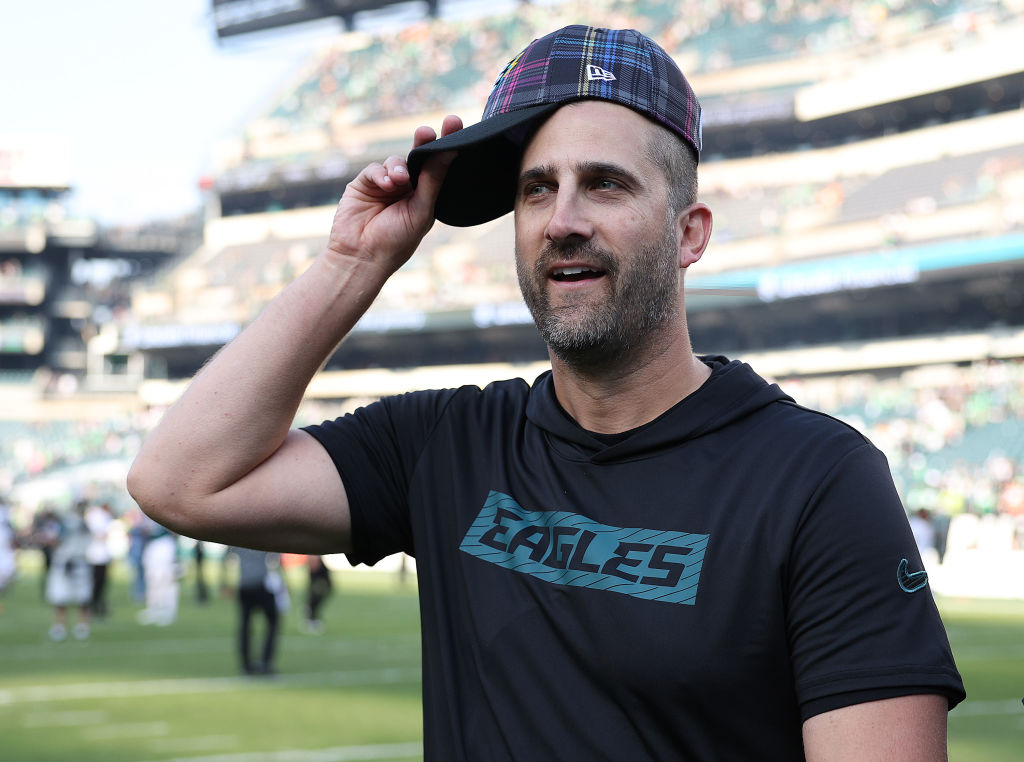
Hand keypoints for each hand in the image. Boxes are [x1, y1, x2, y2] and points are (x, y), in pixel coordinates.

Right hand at [326, 114, 462, 274]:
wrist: (361, 256)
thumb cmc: (397, 241)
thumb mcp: (421, 210)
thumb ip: (433, 180)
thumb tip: (450, 151)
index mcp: (427, 195)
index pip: (439, 166)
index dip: (446, 145)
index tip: (454, 123)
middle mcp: (408, 187)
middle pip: (419, 157)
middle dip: (424, 142)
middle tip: (427, 131)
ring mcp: (386, 184)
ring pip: (396, 161)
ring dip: (398, 168)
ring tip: (399, 181)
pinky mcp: (365, 183)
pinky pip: (376, 169)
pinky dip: (381, 174)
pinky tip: (386, 185)